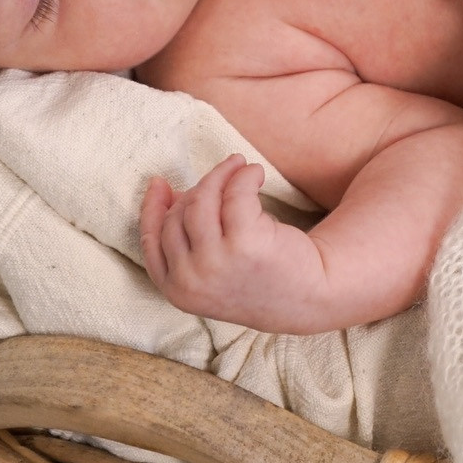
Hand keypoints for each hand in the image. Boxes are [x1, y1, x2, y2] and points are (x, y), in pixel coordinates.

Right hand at [140, 155, 335, 332]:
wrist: (310, 297)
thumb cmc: (260, 279)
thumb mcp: (215, 270)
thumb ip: (190, 240)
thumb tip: (172, 195)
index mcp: (178, 292)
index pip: (152, 241)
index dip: (153, 209)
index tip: (160, 184)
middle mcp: (191, 280)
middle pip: (177, 216)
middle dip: (197, 189)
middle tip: (220, 174)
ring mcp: (216, 263)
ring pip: (202, 201)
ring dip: (220, 174)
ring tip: (239, 165)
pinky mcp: (245, 243)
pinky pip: (235, 193)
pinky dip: (244, 176)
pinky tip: (255, 173)